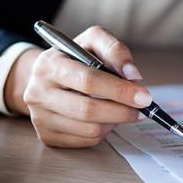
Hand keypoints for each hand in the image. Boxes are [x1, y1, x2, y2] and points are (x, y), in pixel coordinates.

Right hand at [7, 26, 151, 147]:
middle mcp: (37, 92)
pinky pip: (86, 141)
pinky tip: (108, 118)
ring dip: (116, 122)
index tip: (144, 97)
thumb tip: (134, 76)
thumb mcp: (94, 41)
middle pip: (87, 110)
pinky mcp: (47, 136)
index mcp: (48, 65)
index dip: (120, 90)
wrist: (49, 77)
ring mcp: (39, 117)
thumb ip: (115, 50)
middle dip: (122, 111)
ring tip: (124, 110)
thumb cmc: (77, 57)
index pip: (87, 81)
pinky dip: (105, 131)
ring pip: (89, 129)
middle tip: (142, 109)